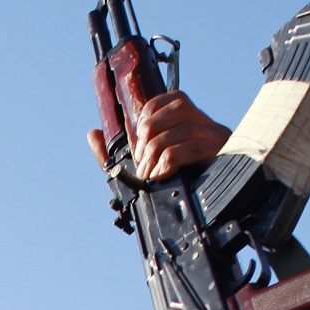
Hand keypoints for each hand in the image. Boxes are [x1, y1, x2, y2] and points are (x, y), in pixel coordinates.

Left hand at [84, 90, 230, 180]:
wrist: (213, 209)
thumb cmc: (178, 185)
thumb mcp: (144, 167)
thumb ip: (116, 153)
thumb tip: (92, 133)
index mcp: (191, 121)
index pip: (166, 100)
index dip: (146, 119)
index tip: (139, 145)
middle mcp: (206, 124)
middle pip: (172, 110)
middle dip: (148, 139)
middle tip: (142, 164)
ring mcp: (215, 138)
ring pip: (176, 131)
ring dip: (154, 156)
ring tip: (150, 175)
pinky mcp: (218, 155)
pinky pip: (186, 149)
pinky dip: (167, 163)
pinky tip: (162, 176)